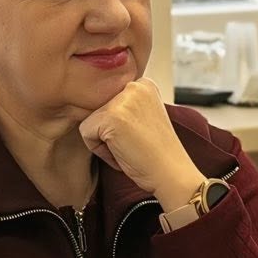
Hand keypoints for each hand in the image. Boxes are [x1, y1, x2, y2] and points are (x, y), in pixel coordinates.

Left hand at [78, 76, 204, 210]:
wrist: (171, 173)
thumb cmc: (157, 153)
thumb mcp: (144, 118)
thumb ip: (124, 106)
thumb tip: (89, 104)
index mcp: (144, 84)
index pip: (108, 101)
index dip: (118, 125)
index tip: (140, 135)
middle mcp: (134, 86)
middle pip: (97, 110)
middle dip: (109, 132)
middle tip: (135, 143)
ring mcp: (123, 100)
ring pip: (90, 122)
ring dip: (105, 142)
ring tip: (130, 148)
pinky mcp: (111, 117)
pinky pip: (86, 134)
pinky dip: (101, 151)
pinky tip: (124, 152)